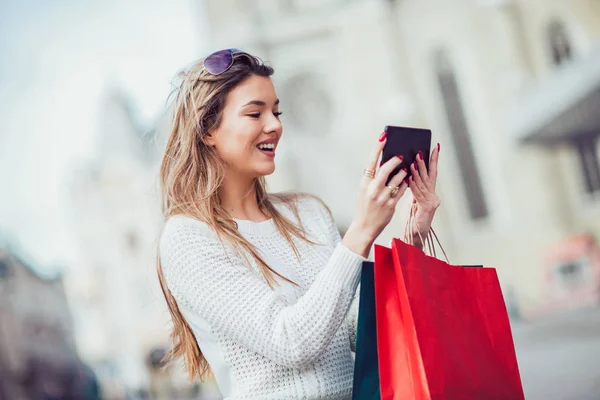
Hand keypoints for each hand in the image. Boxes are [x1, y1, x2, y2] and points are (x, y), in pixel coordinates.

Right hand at [342, 132, 408, 257]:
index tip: (384, 136)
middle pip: (386, 168)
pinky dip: (406, 183)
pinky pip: (402, 190)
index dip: (378, 147)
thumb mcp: (364, 190)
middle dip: (395, 160)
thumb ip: (372, 177)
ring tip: (406, 169)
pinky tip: (408, 180)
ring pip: (397, 179)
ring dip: (403, 172)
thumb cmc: (364, 207)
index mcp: (364, 182)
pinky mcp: (391, 205)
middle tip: (401, 155)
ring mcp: (382, 197)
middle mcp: (373, 188)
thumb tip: (383, 162)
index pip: (371, 161)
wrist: (364, 227)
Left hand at [408, 143, 440, 243]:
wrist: (413, 236)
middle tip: (420, 151)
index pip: (432, 173)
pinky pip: (418, 193)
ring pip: (422, 183)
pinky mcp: (427, 208)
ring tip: (413, 160)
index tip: (435, 148)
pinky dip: (413, 184)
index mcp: (429, 192)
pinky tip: (409, 177)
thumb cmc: (411, 218)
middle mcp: (433, 196)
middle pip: (428, 175)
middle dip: (424, 162)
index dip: (434, 160)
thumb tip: (406, 171)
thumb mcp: (411, 199)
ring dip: (417, 171)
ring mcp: (432, 202)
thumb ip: (412, 186)